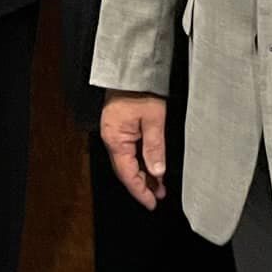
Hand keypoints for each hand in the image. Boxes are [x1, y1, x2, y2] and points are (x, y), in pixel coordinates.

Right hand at [99, 92, 168, 209]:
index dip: (140, 191)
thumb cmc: (140, 89)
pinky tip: (152, 165)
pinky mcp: (120, 126)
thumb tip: (157, 172)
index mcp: (116, 139)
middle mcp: (112, 138)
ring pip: (128, 161)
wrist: (131, 68)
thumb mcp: (154, 119)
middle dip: (142, 185)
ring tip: (159, 184)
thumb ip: (155, 147)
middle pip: (126, 170)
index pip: (128, 174)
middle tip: (159, 196)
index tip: (152, 203)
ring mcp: (115, 132)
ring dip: (143, 173)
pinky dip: (141, 160)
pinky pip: (129, 150)